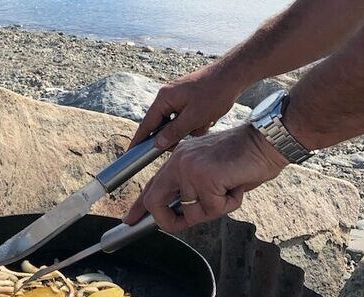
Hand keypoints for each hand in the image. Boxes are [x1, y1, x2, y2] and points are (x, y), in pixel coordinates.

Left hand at [124, 125, 288, 232]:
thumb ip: (193, 190)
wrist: (266, 141)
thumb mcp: (212, 174)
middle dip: (168, 222)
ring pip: (192, 213)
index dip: (139, 206)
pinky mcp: (204, 177)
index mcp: (179, 158)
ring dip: (215, 209)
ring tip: (230, 190)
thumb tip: (182, 215)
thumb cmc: (246, 158)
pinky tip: (237, 186)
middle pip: (155, 202)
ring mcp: (189, 168)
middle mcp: (179, 161)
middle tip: (179, 226)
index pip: (151, 185)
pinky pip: (213, 209)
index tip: (129, 220)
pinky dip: (229, 204)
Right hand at [129, 64, 246, 150]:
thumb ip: (173, 132)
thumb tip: (157, 144)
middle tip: (189, 136)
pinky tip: (210, 117)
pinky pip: (188, 118)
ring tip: (207, 121)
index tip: (130, 153)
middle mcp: (168, 96)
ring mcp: (179, 97)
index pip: (146, 124)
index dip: (139, 140)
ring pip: (178, 123)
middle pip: (163, 125)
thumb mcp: (193, 118)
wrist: (233, 76)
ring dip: (192, 128)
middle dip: (178, 134)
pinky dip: (198, 122)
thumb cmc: (213, 94)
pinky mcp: (190, 99)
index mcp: (164, 99)